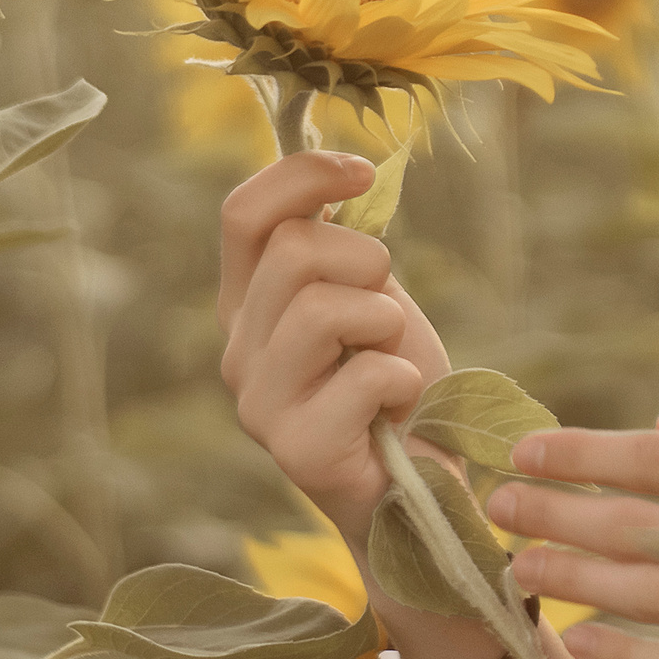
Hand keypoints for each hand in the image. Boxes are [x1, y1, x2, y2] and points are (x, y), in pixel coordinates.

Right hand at [217, 150, 453, 541]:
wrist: (421, 486)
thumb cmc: (395, 387)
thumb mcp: (369, 299)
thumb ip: (342, 249)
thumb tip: (340, 175)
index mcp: (248, 305)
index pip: (242, 214)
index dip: (302, 175)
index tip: (363, 172)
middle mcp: (238, 350)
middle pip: (294, 250)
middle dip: (366, 263)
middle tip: (385, 316)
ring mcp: (258, 403)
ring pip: (324, 307)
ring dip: (387, 323)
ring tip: (390, 361)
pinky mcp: (297, 450)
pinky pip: (367, 374)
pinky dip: (404, 379)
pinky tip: (399, 407)